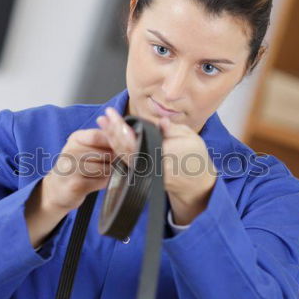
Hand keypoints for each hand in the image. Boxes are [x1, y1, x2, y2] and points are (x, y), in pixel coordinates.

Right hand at [42, 127, 116, 211]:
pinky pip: (101, 181)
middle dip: (113, 161)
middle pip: (106, 153)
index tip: (122, 149)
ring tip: (98, 174)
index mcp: (76, 138)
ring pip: (106, 168)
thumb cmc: (77, 167)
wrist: (56, 190)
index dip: (114, 143)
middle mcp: (71, 151)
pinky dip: (103, 183)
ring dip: (108, 173)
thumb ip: (104, 140)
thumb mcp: (85, 148)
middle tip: (107, 165)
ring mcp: (71, 168)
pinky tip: (94, 183)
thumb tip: (127, 135)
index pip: (98, 136)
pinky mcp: (75, 184)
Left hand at [97, 107, 216, 224]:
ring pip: (122, 155)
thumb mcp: (190, 138)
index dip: (120, 127)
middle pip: (124, 147)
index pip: (135, 140)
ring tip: (104, 123)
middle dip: (111, 131)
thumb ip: (173, 129)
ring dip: (110, 138)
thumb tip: (161, 122)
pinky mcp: (142, 174)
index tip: (112, 114)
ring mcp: (144, 171)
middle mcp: (150, 165)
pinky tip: (111, 136)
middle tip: (103, 117)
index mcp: (162, 154)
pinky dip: (116, 147)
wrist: (195, 183)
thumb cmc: (195, 157)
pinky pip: (126, 160)